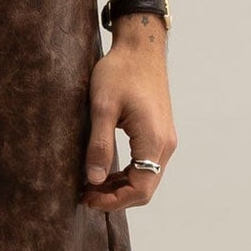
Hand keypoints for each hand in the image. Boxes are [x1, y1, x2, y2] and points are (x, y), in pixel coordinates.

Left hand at [81, 30, 175, 210]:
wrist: (140, 49)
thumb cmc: (120, 72)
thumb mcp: (102, 107)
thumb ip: (99, 145)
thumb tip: (94, 180)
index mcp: (153, 140)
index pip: (140, 188)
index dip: (114, 201)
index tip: (88, 198)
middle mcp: (165, 144)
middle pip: (145, 187)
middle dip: (116, 197)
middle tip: (86, 196)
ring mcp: (165, 139)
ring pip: (147, 177)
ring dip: (121, 187)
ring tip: (91, 186)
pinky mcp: (159, 133)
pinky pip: (146, 164)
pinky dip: (127, 174)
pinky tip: (106, 172)